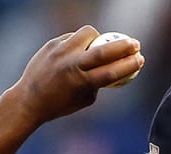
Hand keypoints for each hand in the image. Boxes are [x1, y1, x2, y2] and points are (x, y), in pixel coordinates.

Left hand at [10, 26, 143, 123]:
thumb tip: (117, 67)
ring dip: (99, 37)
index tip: (141, 59)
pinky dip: (80, 42)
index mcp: (81, 82)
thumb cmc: (60, 103)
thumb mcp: (84, 99)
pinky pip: (73, 37)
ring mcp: (61, 52)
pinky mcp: (52, 44)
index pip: (113, 71)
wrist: (29, 99)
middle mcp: (71, 65)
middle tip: (135, 44)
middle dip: (124, 45)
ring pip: (88, 33)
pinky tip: (79, 50)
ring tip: (100, 44)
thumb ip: (99, 82)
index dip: (130, 65)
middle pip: (105, 50)